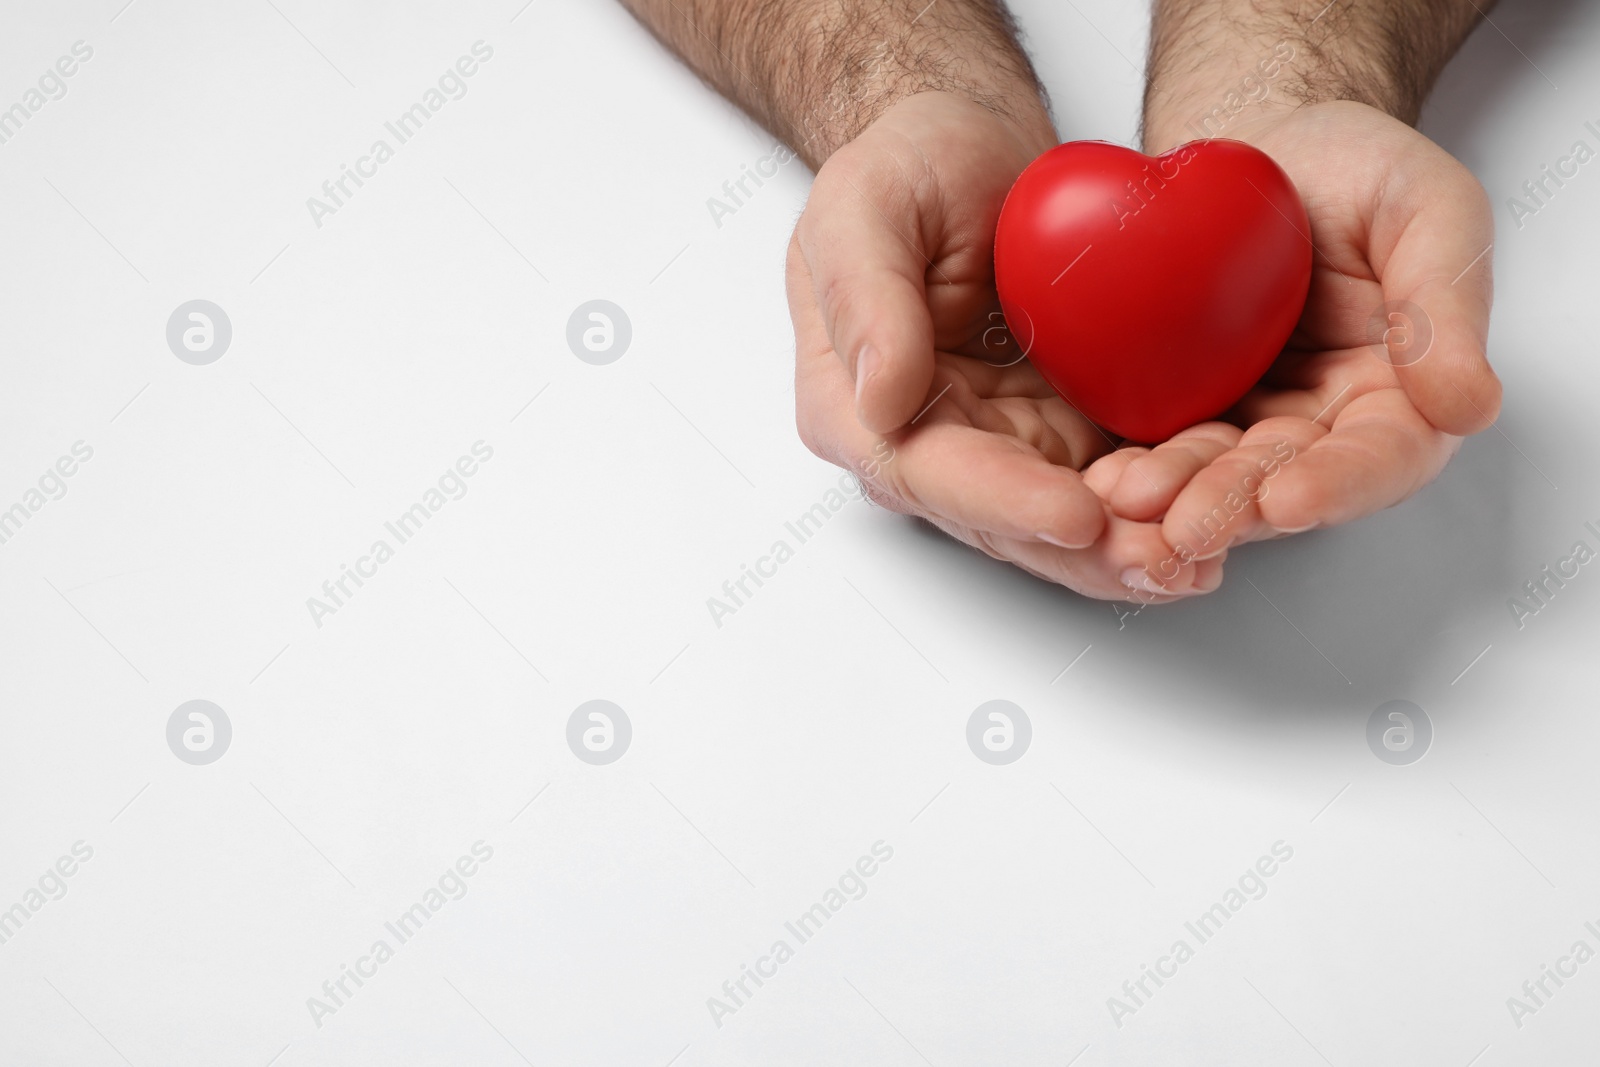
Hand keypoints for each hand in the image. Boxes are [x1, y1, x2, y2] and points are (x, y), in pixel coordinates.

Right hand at [789, 91, 1224, 599]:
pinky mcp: (1059, 432)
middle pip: (1001, 520)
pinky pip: (1110, 481)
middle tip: (1165, 563)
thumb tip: (880, 400)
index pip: (925, 471)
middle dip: (1084, 552)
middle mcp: (925, 442)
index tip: (1075, 514)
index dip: (1002, 501)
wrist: (971, 148)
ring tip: (1201, 561)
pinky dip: (1159, 504)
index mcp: (856, 406)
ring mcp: (997, 444)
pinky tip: (1215, 517)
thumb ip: (863, 297)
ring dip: (1129, 549)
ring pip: (1061, 521)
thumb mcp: (864, 204)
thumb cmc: (909, 163)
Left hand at [1093, 101, 1501, 565]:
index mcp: (1398, 394)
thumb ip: (1447, 302)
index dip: (1336, 485)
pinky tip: (1096, 479)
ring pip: (1209, 475)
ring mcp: (1243, 419)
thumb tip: (1469, 405)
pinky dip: (1126, 463)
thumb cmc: (1354, 168)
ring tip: (1128, 499)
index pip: (1380, 458)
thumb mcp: (1425, 207)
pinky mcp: (1177, 405)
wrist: (1257, 144)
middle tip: (1183, 526)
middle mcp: (1320, 424)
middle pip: (1282, 484)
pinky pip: (1151, 441)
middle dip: (1233, 507)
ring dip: (1171, 497)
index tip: (1287, 500)